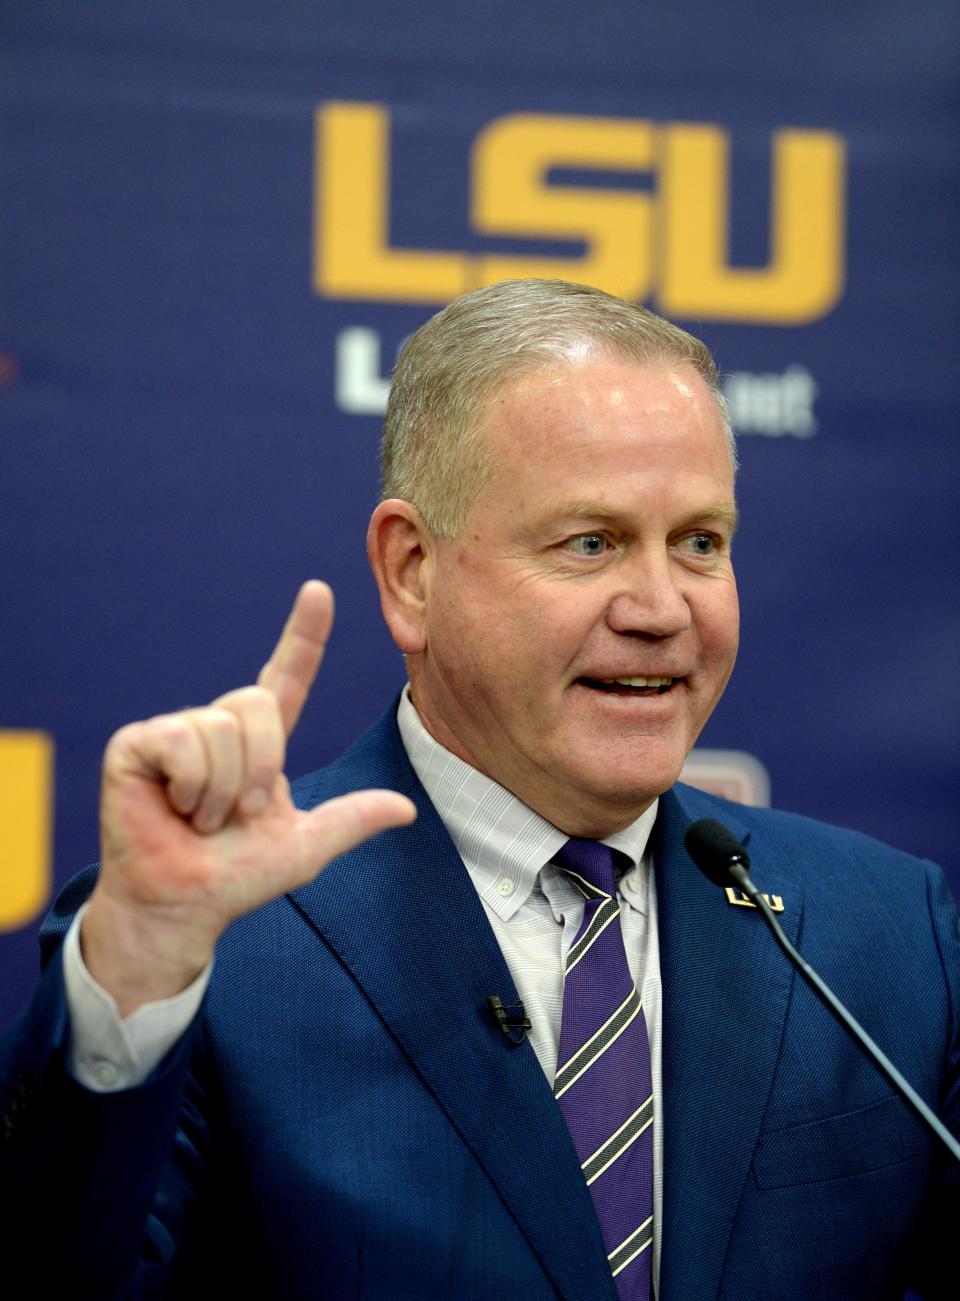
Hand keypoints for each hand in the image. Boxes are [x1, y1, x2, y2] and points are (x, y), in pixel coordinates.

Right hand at [82, 581, 415, 1015]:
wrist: (184, 908)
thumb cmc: (235, 877)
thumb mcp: (304, 848)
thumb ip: (350, 820)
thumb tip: (405, 810)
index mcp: (259, 742)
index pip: (285, 677)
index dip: (303, 635)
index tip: (319, 590)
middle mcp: (217, 726)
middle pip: (254, 701)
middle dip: (259, 768)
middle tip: (239, 815)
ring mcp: (175, 731)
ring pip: (220, 727)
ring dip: (222, 789)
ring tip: (200, 818)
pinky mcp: (136, 743)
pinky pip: (181, 741)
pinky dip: (189, 784)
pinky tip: (173, 807)